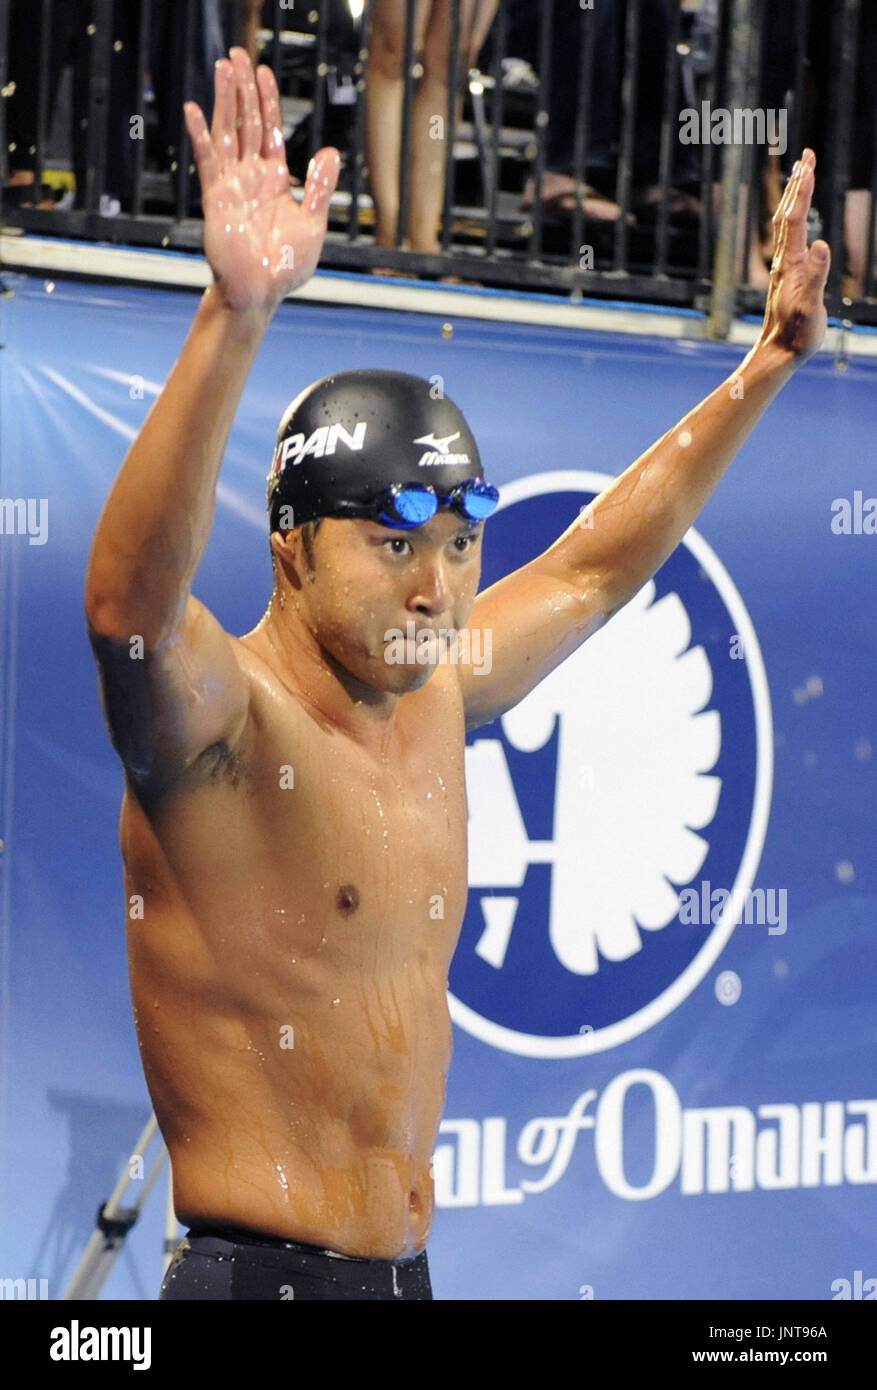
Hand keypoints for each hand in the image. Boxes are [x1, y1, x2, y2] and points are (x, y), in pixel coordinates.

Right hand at [184, 47, 339, 311]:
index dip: (267, 101)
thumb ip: (319, 187)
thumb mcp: (313, 223)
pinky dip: (201, 136)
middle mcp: (251, 177)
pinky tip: (194, 111)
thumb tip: (330, 152)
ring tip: (222, 68)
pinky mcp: (216, 199)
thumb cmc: (285, 264)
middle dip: (244, 89)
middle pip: (246, 123)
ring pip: (227, 133)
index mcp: (274, 180)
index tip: (263, 72)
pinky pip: (208, 161)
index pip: (269, 131)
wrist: (261, 291)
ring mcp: (232, 185)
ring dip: (224, 101)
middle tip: (238, 55)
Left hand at [759, 148, 829, 362]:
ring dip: (795, 198)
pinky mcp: (789, 277)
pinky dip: (796, 220)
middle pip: (788, 215)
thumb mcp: (810, 307)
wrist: (778, 353)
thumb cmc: (796, 334)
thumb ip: (816, 277)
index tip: (808, 163)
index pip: (795, 219)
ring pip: (787, 226)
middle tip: (805, 156)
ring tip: (801, 176)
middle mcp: (784, 261)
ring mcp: (785, 268)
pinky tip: (800, 218)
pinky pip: (792, 240)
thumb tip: (822, 245)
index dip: (802, 190)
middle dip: (798, 184)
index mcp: (790, 264)